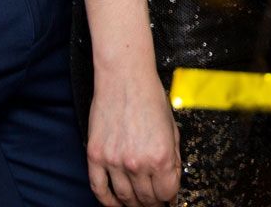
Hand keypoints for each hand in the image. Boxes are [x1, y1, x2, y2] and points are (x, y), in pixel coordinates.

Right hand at [86, 68, 180, 205]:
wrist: (124, 77)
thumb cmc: (149, 97)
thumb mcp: (172, 128)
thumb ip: (174, 157)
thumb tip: (173, 180)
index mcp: (161, 156)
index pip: (167, 193)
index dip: (169, 198)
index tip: (168, 199)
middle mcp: (137, 162)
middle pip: (146, 198)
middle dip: (152, 204)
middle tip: (154, 203)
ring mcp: (114, 161)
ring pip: (124, 198)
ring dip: (132, 204)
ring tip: (137, 204)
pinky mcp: (96, 156)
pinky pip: (99, 188)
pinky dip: (107, 201)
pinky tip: (114, 204)